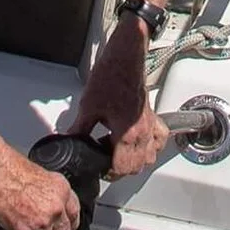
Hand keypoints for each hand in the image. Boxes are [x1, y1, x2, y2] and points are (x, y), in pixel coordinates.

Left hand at [71, 18, 169, 178]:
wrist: (125, 57)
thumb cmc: (111, 75)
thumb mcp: (88, 105)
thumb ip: (80, 128)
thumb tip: (70, 140)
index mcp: (127, 134)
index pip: (122, 168)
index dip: (108, 173)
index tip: (98, 168)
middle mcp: (143, 132)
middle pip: (137, 167)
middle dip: (120, 169)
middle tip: (105, 161)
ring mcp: (150, 124)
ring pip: (150, 157)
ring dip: (136, 161)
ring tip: (118, 153)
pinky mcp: (152, 115)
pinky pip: (159, 139)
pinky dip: (151, 146)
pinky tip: (140, 143)